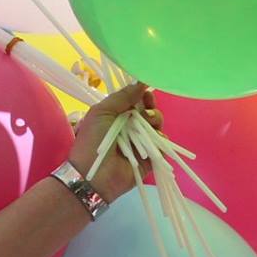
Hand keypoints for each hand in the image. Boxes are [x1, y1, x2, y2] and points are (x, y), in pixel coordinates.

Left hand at [67, 80, 158, 200]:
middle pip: (149, 112)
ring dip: (156, 121)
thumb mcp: (102, 112)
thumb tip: (142, 81)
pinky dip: (162, 140)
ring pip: (157, 127)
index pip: (136, 102)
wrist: (93, 174)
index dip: (143, 95)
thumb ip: (122, 96)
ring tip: (148, 124)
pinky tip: (155, 139)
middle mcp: (131, 128)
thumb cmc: (93, 141)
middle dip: (151, 108)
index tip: (146, 92)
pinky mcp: (150, 159)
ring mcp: (141, 144)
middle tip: (146, 111)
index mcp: (118, 116)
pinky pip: (163, 146)